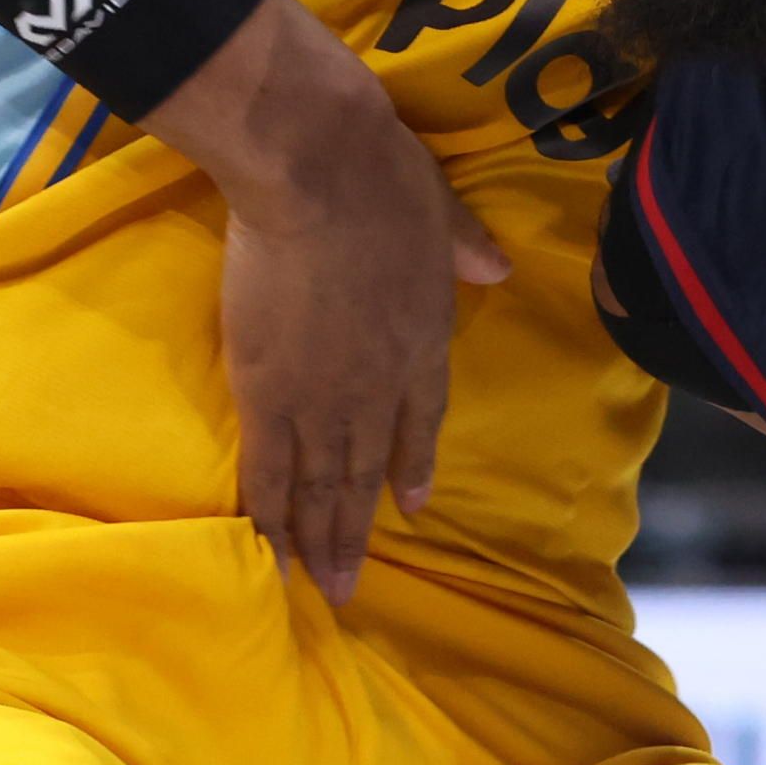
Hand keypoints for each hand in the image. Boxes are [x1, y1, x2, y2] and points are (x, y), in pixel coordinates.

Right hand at [147, 0, 508, 603]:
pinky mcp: (268, 389)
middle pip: (365, 470)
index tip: (413, 503)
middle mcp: (379, 386)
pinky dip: (270, 511)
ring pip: (320, 483)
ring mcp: (324, 395)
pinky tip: (268, 550)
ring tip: (318, 588)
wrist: (321, 175)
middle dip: (356, 530)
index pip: (421, 420)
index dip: (414, 463)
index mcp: (424, 344)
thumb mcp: (445, 213)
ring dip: (318, 539)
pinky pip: (268, 468)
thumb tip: (497, 266)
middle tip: (349, 589)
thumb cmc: (386, 182)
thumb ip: (468, 249)